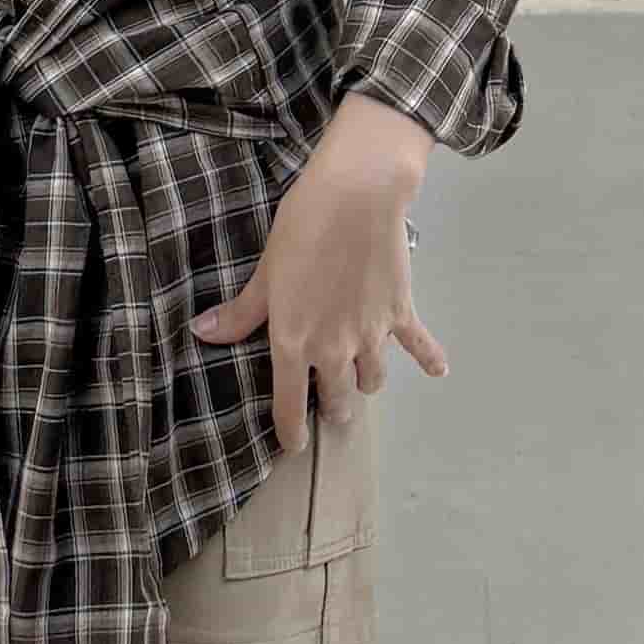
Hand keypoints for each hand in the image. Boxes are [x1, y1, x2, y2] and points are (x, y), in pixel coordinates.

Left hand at [190, 103, 447, 462]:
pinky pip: (418, 344)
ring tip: (361, 383)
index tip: (295, 445)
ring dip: (365, 384)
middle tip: (332, 412)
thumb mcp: (265, 273)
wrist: (356, 198)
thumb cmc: (302, 229)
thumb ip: (241, 313)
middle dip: (333, 409)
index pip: (290, 403)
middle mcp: (335, 348)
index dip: (292, 430)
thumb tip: (204, 333)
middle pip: (338, 397)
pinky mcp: (400, 312)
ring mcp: (372, 334)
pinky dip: (429, 358)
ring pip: (372, 378)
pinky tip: (439, 370)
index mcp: (294, 342)